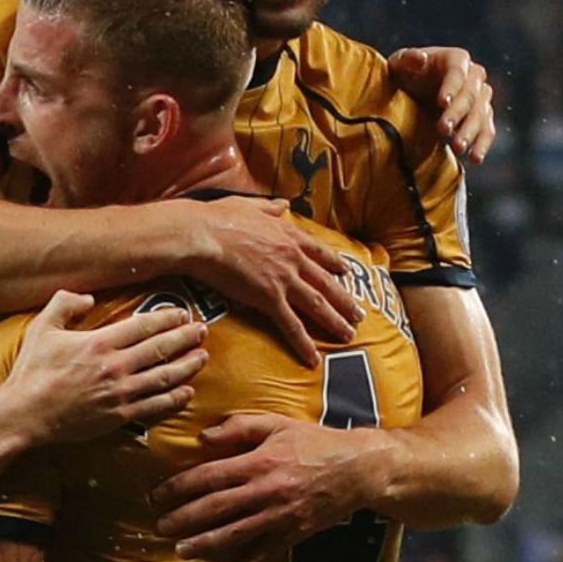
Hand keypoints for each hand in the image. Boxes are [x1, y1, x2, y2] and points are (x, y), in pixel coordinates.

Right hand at [0, 290, 207, 445]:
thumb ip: (65, 304)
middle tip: (202, 330)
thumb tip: (89, 297)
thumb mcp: (43, 328)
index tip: (183, 313)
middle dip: (185, 338)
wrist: (26, 414)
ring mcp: (120, 393)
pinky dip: (175, 398)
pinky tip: (187, 392)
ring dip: (187, 366)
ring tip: (202, 357)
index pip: (143, 326)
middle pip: (161, 349)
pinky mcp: (120, 416)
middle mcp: (115, 366)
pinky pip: (155, 405)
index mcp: (99, 343)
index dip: (167, 318)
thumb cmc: (32, 370)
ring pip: (164, 377)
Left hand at [150, 412, 378, 561]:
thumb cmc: (313, 442)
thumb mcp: (277, 424)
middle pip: (215, 508)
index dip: (178, 488)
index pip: (208, 476)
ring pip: (235, 535)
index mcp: (258, 461)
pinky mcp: (295, 533)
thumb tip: (203, 437)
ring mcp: (281, 515)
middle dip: (183, 520)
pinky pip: (267, 554)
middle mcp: (266, 490)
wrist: (358, 468)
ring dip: (205, 544)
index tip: (156, 496)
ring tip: (182, 550)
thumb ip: (239, 427)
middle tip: (160, 527)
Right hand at [181, 197, 360, 367]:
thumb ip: (269, 207)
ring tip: (349, 336)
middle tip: (359, 315)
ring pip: (317, 305)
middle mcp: (293, 258)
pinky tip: (313, 358)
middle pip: (326, 283)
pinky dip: (303, 343)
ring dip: (335, 322)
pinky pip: (291, 325)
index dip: (334, 264)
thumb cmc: (218, 218)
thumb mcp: (249, 205)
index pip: (319, 252)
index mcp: (288, 235)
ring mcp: (284, 279)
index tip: (345, 273)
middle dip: (345, 301)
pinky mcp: (269, 298)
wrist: (203, 235)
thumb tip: (283, 203)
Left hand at [386, 46, 496, 164]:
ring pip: (481, 114)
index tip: (441, 102)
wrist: (412, 93)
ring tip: (457, 148)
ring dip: (470, 132)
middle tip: (443, 130)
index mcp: (456, 59)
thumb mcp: (398, 65)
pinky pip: (487, 131)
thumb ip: (406, 59)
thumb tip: (421, 58)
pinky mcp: (482, 118)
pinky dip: (482, 145)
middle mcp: (473, 76)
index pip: (457, 72)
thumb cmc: (404, 75)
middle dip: (457, 113)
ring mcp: (480, 98)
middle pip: (470, 95)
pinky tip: (475, 159)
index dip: (451, 87)